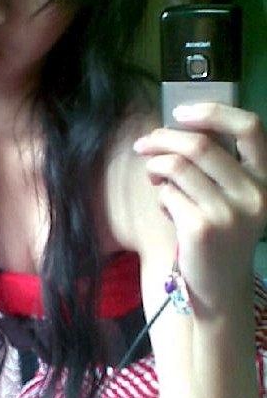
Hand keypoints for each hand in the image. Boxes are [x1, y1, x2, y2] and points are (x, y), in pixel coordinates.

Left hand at [133, 103, 266, 316]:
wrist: (221, 286)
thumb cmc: (222, 233)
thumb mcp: (233, 197)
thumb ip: (216, 165)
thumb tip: (173, 131)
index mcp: (265, 178)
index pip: (250, 127)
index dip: (213, 111)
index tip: (180, 112)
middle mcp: (254, 193)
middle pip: (200, 145)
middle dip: (162, 139)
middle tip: (143, 145)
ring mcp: (229, 213)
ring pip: (176, 166)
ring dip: (155, 167)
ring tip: (154, 178)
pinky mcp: (201, 228)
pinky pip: (167, 193)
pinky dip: (160, 196)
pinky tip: (167, 209)